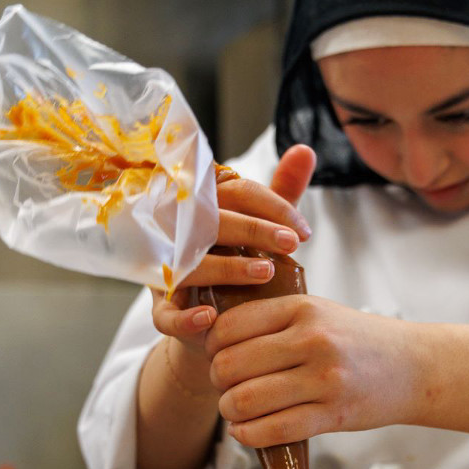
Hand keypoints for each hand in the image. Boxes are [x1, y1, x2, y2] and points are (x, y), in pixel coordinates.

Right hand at [151, 144, 315, 347]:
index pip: (235, 191)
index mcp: (201, 205)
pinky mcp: (162, 309)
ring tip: (266, 273)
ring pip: (187, 264)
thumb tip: (305, 151)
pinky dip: (185, 317)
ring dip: (227, 267)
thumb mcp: (260, 223)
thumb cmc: (236, 256)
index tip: (303, 230)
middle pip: (209, 221)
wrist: (214, 312)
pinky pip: (165, 315)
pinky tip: (210, 316)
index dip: (271, 206)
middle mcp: (178, 233)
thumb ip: (282, 190)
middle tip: (291, 242)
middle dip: (253, 229)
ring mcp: (166, 271)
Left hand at [204, 296, 420, 445]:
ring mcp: (324, 379)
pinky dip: (248, 434)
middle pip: (230, 365)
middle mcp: (312, 340)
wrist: (413, 366)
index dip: (212, 346)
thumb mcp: (319, 312)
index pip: (229, 327)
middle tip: (225, 386)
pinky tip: (246, 430)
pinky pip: (273, 430)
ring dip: (229, 410)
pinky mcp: (333, 415)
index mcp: (303, 309)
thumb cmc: (358, 340)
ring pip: (245, 400)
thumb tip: (215, 336)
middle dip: (217, 381)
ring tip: (235, 410)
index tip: (218, 356)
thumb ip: (274, 320)